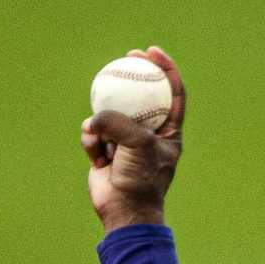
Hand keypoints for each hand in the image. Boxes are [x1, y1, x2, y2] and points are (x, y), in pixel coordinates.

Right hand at [81, 46, 186, 230]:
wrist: (123, 211)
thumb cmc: (141, 179)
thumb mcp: (138, 144)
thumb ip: (118, 122)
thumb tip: (95, 117)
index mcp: (169, 131)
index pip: (172, 93)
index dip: (165, 68)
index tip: (152, 51)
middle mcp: (149, 133)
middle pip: (141, 96)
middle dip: (133, 75)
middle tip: (125, 57)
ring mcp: (125, 141)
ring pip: (110, 114)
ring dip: (103, 124)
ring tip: (104, 138)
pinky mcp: (104, 150)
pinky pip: (93, 133)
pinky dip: (92, 143)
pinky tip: (96, 157)